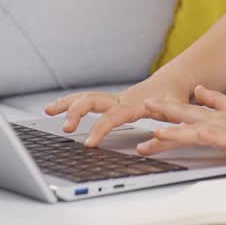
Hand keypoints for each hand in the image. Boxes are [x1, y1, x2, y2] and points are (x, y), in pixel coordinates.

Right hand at [43, 78, 189, 147]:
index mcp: (136, 103)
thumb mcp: (177, 115)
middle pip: (94, 100)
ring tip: (48, 109)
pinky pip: (88, 100)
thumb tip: (153, 143)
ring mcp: (115, 99)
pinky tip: (57, 108)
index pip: (113, 116)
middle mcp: (122, 99)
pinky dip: (72, 103)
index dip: (100, 128)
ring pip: (87, 97)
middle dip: (77, 112)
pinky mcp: (111, 102)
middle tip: (66, 128)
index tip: (89, 143)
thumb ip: (168, 131)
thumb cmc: (175, 98)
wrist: (173, 81)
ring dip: (67, 103)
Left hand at [138, 84, 225, 160]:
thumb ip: (214, 100)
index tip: (146, 103)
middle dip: (165, 112)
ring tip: (159, 133)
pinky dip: (212, 137)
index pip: (185, 110)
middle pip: (186, 117)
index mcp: (213, 117)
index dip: (165, 106)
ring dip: (178, 132)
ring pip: (198, 131)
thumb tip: (198, 89)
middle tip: (145, 106)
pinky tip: (202, 134)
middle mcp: (216, 122)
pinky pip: (224, 140)